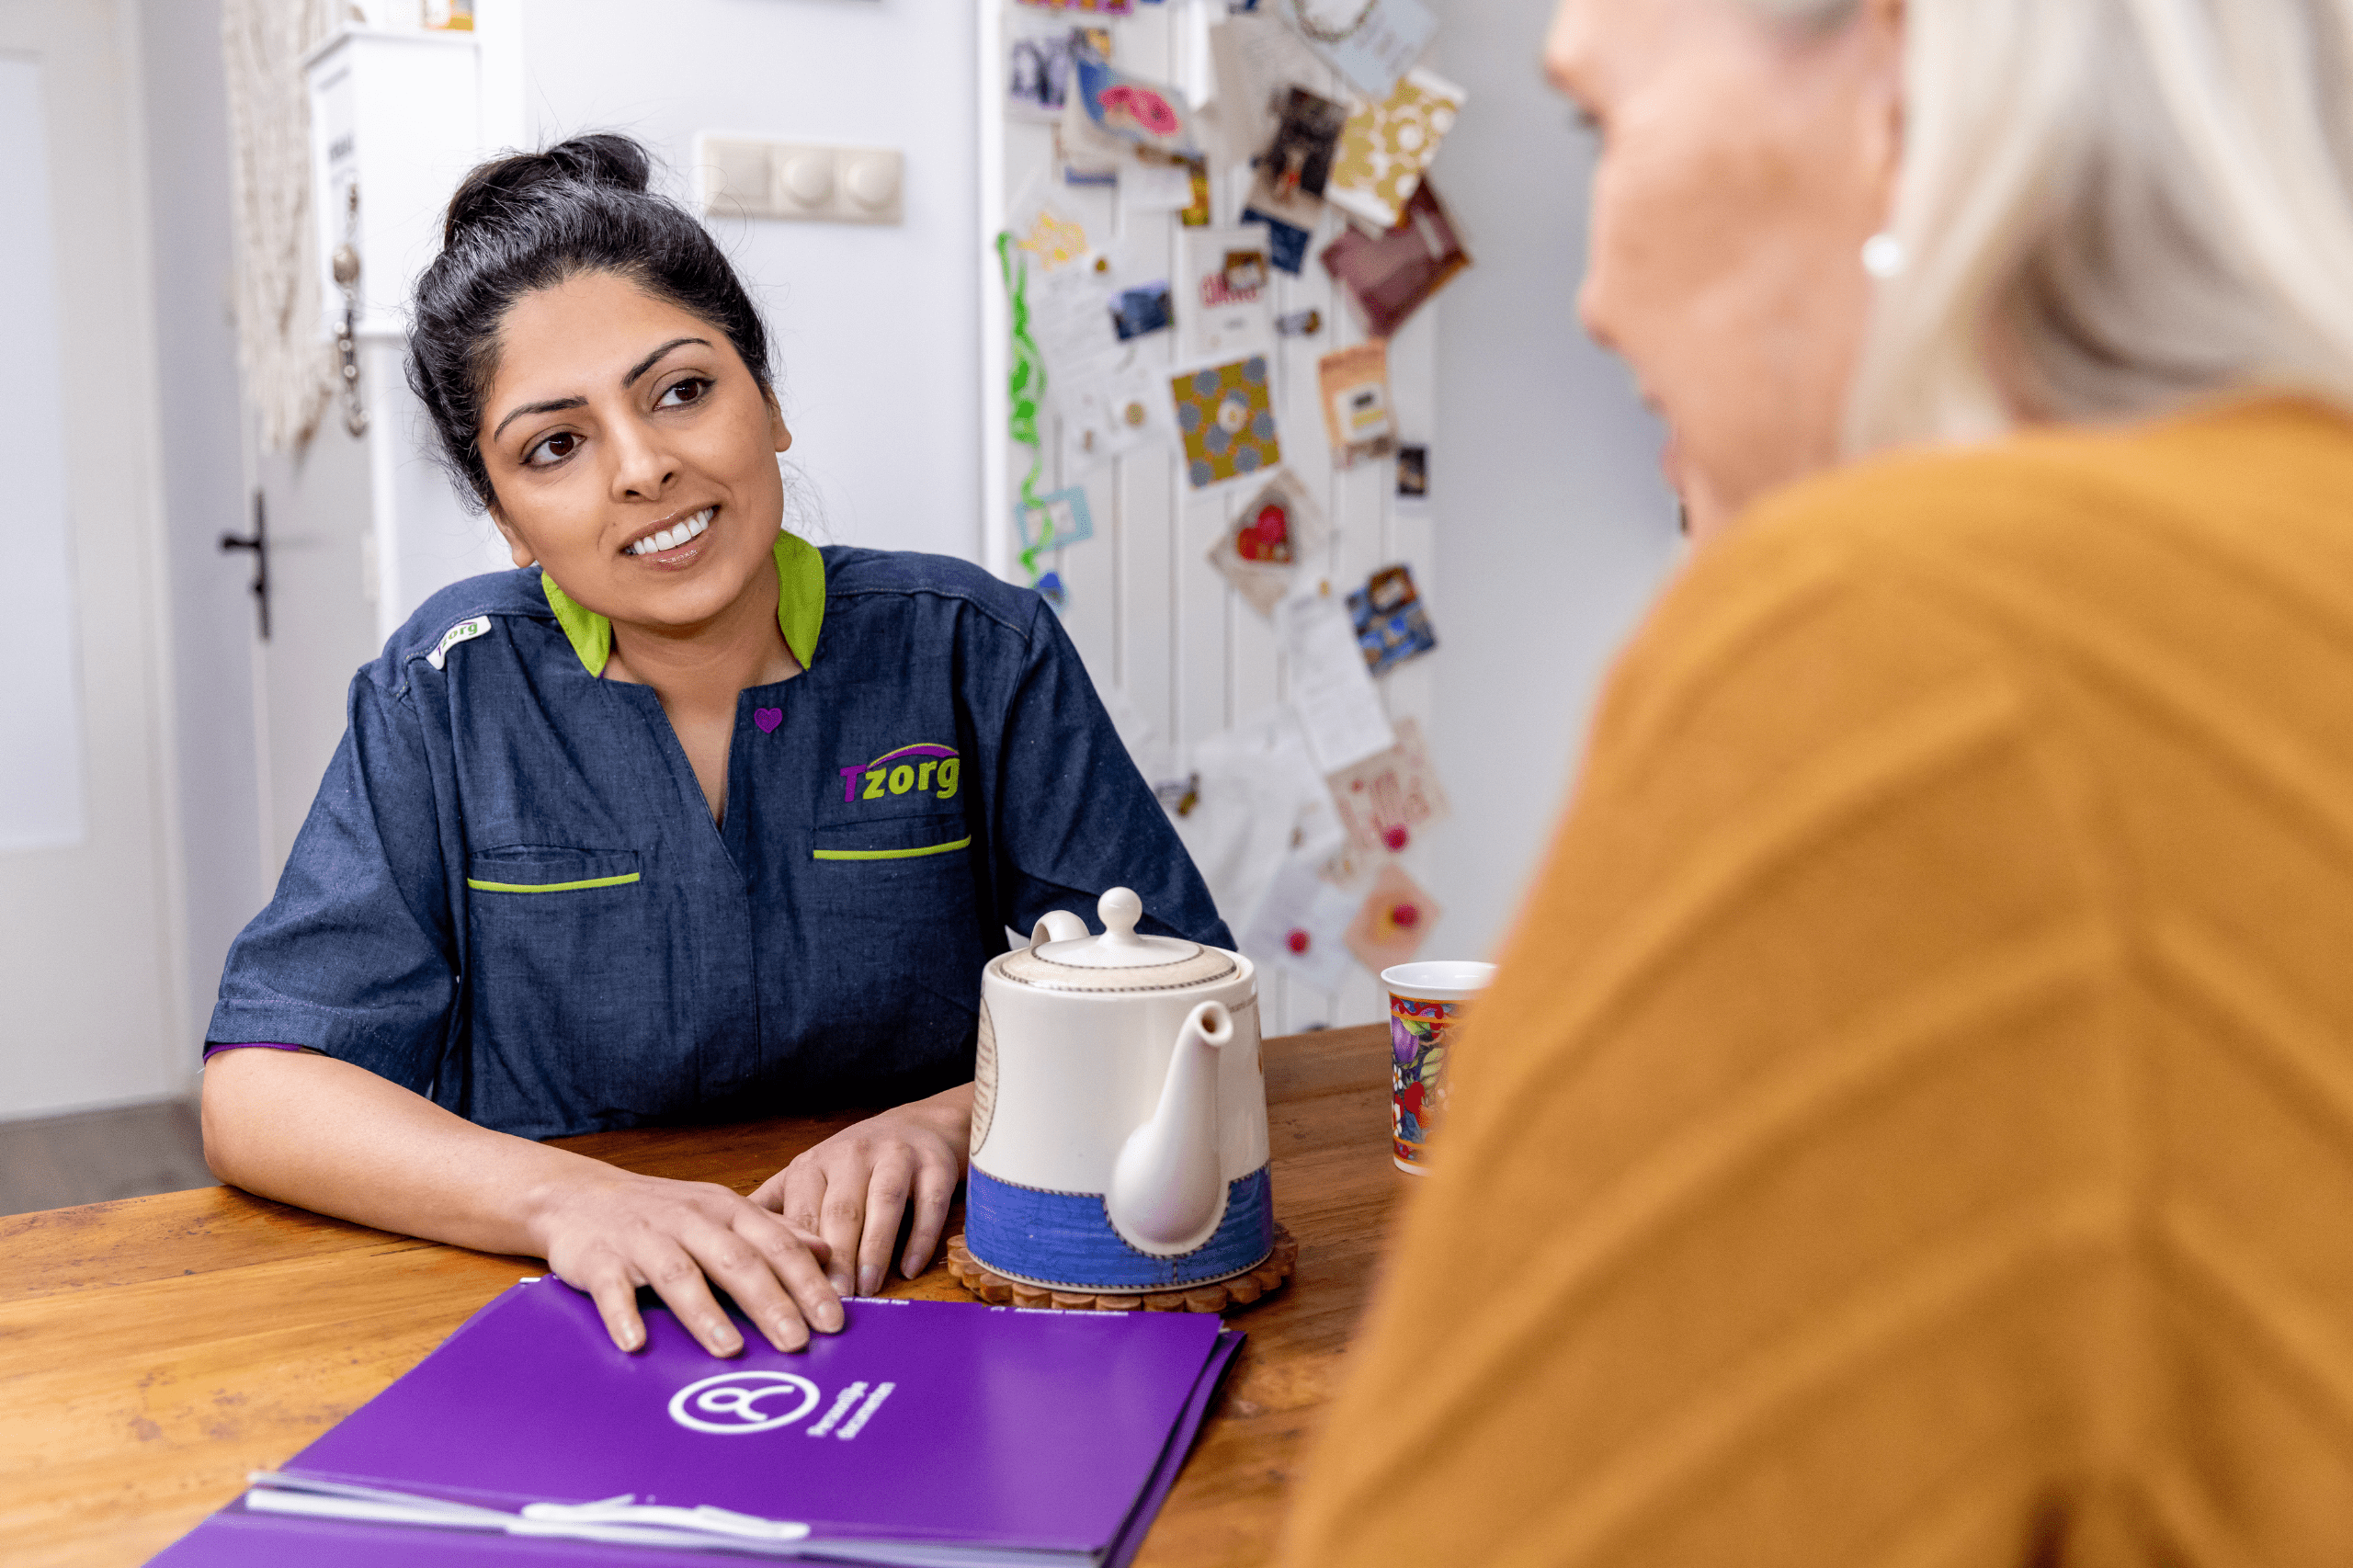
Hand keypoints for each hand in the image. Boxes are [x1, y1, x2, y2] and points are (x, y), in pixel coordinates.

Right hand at [526, 1167, 842, 1356]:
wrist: (579, 1195)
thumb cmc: (662, 1211)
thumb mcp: (722, 1211)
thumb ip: (774, 1231)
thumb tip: (827, 1253)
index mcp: (726, 1211)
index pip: (776, 1246)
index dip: (807, 1282)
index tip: (833, 1319)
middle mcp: (689, 1221)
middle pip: (735, 1261)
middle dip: (769, 1302)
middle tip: (797, 1343)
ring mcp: (643, 1239)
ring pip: (679, 1274)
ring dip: (705, 1313)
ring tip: (730, 1350)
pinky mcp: (600, 1259)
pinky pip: (612, 1289)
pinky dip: (623, 1315)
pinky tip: (637, 1343)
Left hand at [751, 1083, 972, 1298]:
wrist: (918, 1126)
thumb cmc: (854, 1164)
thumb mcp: (810, 1178)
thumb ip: (776, 1210)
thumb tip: (729, 1249)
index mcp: (814, 1163)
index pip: (802, 1213)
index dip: (797, 1256)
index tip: (791, 1296)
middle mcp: (853, 1154)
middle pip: (842, 1209)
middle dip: (836, 1259)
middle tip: (830, 1303)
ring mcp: (897, 1156)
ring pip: (884, 1202)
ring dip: (874, 1249)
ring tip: (867, 1288)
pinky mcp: (936, 1163)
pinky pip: (929, 1202)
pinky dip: (919, 1237)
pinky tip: (909, 1269)